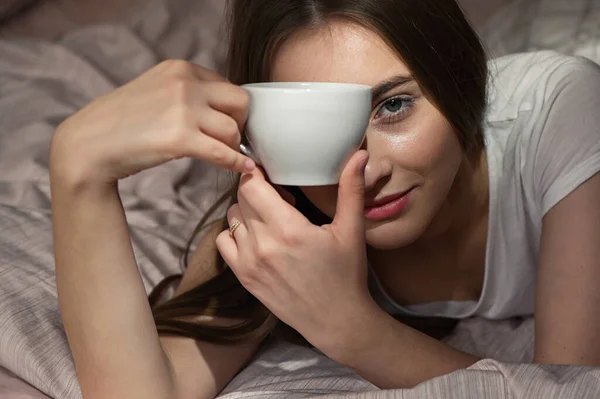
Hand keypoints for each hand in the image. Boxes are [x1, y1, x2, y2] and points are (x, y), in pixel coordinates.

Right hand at [50, 60, 253, 187]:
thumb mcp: (155, 90)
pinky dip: (236, 162)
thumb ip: (185, 91)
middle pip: (239, 102)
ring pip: (233, 129)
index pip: (227, 85)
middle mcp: (185, 83)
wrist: (89, 144)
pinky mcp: (181, 138)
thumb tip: (220, 108)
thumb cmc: (121, 122)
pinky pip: (223, 152)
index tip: (228, 123)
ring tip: (224, 155)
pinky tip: (242, 168)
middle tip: (230, 139)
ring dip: (233, 145)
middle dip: (240, 122)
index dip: (231, 108)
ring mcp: (184, 110)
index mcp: (180, 68)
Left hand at [215, 151, 376, 353]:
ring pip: (232, 218)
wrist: (336, 320)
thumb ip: (351, 189)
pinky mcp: (244, 277)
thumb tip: (359, 154)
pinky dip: (236, 233)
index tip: (270, 172)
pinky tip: (258, 236)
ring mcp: (249, 263)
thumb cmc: (346, 275)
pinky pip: (224, 241)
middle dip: (257, 191)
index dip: (257, 173)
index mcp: (288, 230)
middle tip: (281, 198)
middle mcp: (263, 245)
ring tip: (272, 218)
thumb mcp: (351, 230)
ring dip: (247, 211)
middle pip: (241, 199)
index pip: (251, 186)